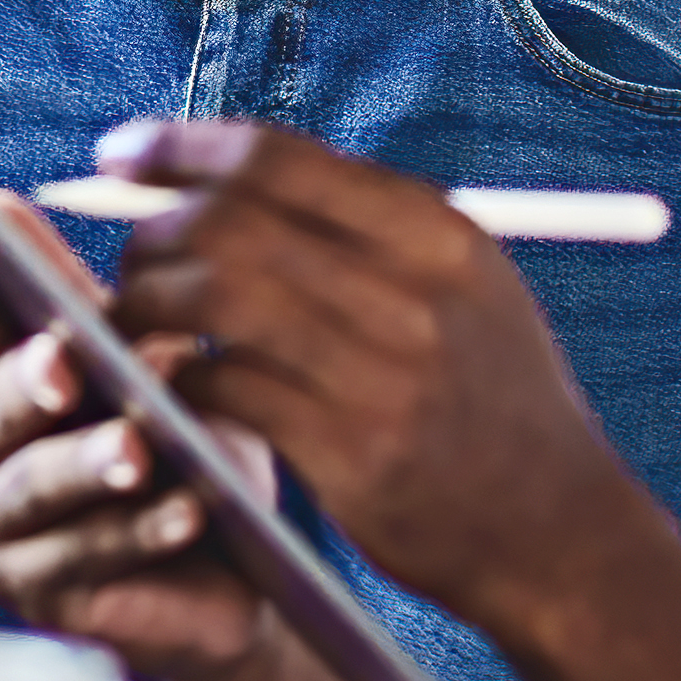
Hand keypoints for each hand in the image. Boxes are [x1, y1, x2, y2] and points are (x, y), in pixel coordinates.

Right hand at [0, 216, 281, 680]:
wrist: (229, 577)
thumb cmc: (185, 451)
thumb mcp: (157, 375)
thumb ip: (117, 325)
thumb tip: (113, 285)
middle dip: (26, 383)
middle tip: (61, 361)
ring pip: (36, 486)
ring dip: (88, 463)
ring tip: (138, 446)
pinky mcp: (35, 598)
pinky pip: (88, 558)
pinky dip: (140, 531)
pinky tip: (187, 510)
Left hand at [86, 120, 652, 634]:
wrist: (559, 533)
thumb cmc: (492, 402)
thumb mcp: (465, 289)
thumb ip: (365, 229)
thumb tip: (222, 175)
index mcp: (439, 233)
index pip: (278, 158)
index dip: (180, 147)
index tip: (121, 153)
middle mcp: (415, 292)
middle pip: (234, 220)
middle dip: (155, 229)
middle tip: (129, 257)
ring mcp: (386, 375)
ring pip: (215, 297)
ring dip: (149, 300)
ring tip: (133, 318)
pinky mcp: (353, 455)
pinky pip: (223, 389)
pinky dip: (174, 378)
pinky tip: (166, 386)